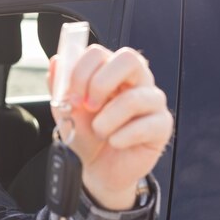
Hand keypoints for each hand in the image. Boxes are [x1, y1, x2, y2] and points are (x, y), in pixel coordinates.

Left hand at [50, 45, 172, 209]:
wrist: (97, 167)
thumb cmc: (85, 133)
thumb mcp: (65, 110)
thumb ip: (60, 85)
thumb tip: (57, 61)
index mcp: (110, 70)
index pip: (99, 53)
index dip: (81, 72)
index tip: (72, 97)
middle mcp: (136, 80)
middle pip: (130, 58)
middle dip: (100, 84)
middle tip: (87, 107)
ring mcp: (152, 100)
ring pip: (134, 98)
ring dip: (106, 121)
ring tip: (100, 132)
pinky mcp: (162, 124)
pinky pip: (144, 126)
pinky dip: (120, 138)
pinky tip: (115, 143)